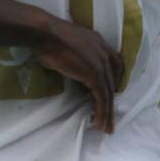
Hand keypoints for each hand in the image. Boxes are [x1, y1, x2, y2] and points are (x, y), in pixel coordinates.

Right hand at [32, 16, 123, 133]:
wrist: (45, 33)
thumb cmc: (48, 37)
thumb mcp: (67, 46)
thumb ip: (75, 57)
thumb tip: (73, 69)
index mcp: (97, 41)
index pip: (114, 62)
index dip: (113, 78)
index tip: (109, 92)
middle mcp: (103, 51)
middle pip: (114, 80)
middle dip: (112, 99)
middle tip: (109, 116)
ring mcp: (100, 63)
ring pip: (108, 92)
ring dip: (108, 111)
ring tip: (106, 127)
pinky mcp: (94, 75)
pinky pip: (102, 96)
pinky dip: (102, 111)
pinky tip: (99, 122)